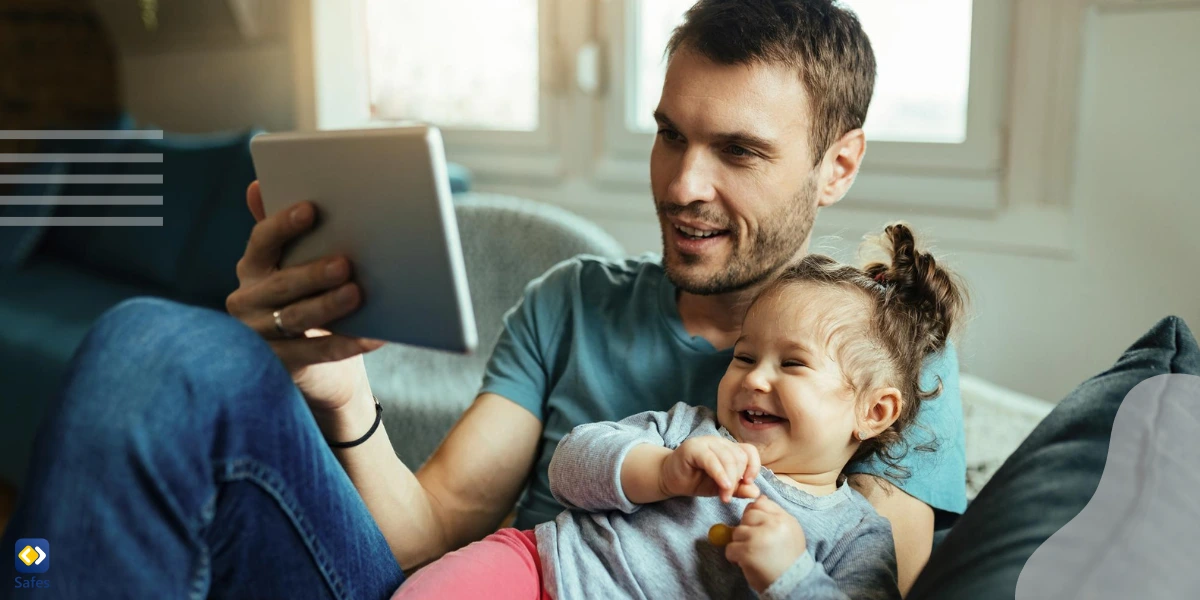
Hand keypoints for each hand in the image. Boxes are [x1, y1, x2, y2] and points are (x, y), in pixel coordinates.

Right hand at [225, 182, 384, 415]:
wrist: (314, 363)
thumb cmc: (307, 298)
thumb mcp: (293, 265)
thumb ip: (283, 232)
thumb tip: (258, 185)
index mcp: (252, 268)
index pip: (261, 242)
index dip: (283, 225)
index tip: (311, 209)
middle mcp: (248, 301)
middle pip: (281, 284)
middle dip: (312, 273)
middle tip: (345, 263)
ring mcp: (260, 336)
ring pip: (295, 319)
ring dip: (327, 306)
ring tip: (356, 294)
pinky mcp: (281, 365)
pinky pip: (317, 354)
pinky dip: (347, 344)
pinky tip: (374, 336)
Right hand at [660, 436, 760, 502]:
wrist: (669, 479)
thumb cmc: (696, 481)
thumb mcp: (721, 487)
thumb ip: (738, 489)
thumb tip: (756, 492)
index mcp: (729, 448)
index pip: (749, 451)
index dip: (753, 466)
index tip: (748, 482)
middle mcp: (719, 442)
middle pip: (739, 457)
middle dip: (738, 479)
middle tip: (728, 496)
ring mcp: (706, 443)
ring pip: (728, 458)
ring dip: (729, 480)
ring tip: (723, 496)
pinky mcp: (693, 448)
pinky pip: (711, 460)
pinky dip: (720, 474)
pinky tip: (722, 486)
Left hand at [725, 496, 807, 592]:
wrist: (793, 584)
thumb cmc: (789, 559)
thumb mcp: (790, 532)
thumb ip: (774, 516)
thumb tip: (758, 499)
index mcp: (784, 519)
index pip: (761, 503)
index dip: (755, 514)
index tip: (757, 527)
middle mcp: (773, 524)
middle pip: (747, 516)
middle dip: (747, 529)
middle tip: (756, 544)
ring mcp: (759, 537)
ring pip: (736, 532)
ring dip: (740, 545)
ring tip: (753, 555)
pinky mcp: (747, 552)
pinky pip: (730, 549)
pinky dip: (734, 558)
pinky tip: (747, 563)